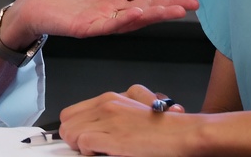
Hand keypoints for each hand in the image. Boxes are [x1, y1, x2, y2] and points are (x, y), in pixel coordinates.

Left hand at [1, 0, 198, 46]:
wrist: (31, 0)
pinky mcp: (87, 27)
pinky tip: (138, 13)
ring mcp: (102, 18)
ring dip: (154, 15)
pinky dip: (125, 20)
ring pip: (134, 18)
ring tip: (175, 11)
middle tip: (194, 5)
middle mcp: (114, 7)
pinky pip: (109, 25)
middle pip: (148, 7)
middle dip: (171, 6)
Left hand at [59, 84, 189, 156]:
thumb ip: (112, 116)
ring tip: (94, 152)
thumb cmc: (163, 129)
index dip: (74, 128)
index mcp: (111, 99)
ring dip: (79, 145)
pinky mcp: (114, 136)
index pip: (72, 112)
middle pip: (66, 121)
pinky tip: (101, 154)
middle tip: (86, 148)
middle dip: (72, 137)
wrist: (184, 134)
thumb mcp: (132, 112)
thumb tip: (92, 130)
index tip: (78, 139)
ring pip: (70, 132)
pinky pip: (83, 143)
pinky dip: (88, 152)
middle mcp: (107, 104)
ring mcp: (110, 119)